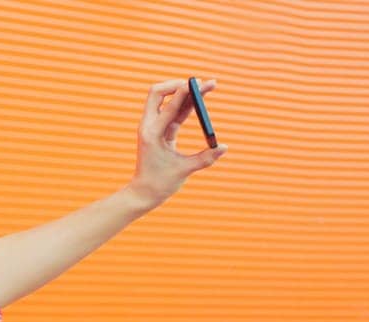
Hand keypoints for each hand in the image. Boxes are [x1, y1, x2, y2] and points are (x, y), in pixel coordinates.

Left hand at [127, 78, 227, 208]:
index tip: (199, 84)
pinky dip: (185, 104)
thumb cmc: (160, 183)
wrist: (143, 192)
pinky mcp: (159, 130)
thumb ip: (205, 158)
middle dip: (177, 85)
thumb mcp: (184, 170)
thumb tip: (224, 147)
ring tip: (205, 87)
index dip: (183, 94)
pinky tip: (199, 100)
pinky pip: (172, 111)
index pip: (167, 108)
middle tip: (198, 83)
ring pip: (165, 100)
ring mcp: (152, 127)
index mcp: (152, 134)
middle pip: (157, 93)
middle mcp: (149, 126)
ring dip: (183, 92)